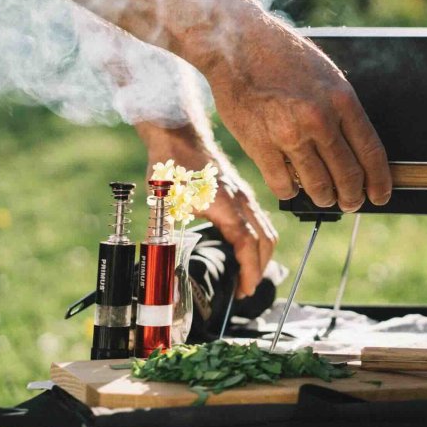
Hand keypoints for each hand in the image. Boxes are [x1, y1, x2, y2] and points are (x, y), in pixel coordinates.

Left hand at [135, 122, 276, 296]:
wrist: (178, 135)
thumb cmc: (171, 166)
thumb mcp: (163, 203)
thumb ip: (163, 234)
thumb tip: (159, 262)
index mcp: (226, 206)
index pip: (248, 245)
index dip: (249, 271)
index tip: (243, 290)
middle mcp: (242, 201)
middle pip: (266, 241)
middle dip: (259, 269)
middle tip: (243, 290)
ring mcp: (245, 195)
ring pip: (267, 230)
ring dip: (262, 255)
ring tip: (246, 275)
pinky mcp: (242, 192)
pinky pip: (260, 221)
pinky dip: (259, 241)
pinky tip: (244, 250)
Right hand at [204, 16, 391, 211]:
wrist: (237, 44)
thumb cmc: (282, 56)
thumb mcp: (326, 75)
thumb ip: (342, 110)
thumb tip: (356, 150)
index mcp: (342, 100)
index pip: (371, 153)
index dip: (379, 182)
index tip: (380, 195)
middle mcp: (320, 119)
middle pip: (348, 176)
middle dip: (352, 197)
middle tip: (350, 201)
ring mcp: (289, 135)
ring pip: (318, 187)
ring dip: (324, 198)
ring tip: (324, 196)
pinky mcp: (260, 146)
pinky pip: (283, 185)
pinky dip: (291, 191)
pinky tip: (292, 184)